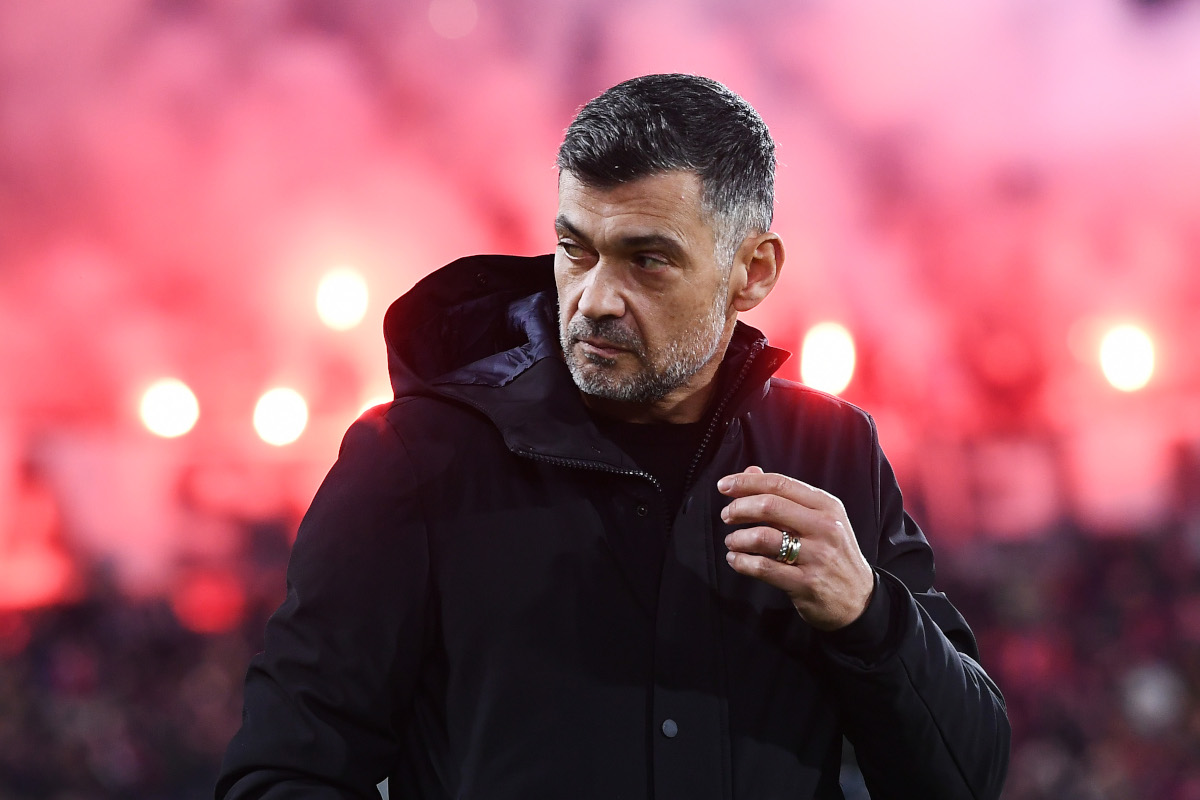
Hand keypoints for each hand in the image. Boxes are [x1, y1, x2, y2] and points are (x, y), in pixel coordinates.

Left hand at [719, 466, 873, 630]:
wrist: (858, 599)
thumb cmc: (833, 553)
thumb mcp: (820, 519)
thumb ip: (786, 495)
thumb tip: (751, 472)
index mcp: (827, 506)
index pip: (780, 484)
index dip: (747, 482)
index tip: (725, 485)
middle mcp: (825, 528)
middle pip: (770, 506)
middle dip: (739, 508)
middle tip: (727, 515)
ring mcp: (817, 556)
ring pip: (763, 537)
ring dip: (737, 538)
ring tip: (732, 541)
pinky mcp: (806, 583)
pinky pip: (763, 568)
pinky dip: (741, 562)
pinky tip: (736, 560)